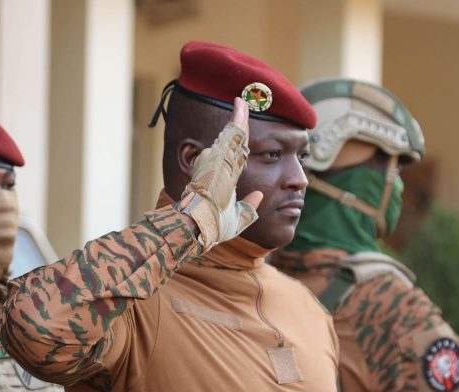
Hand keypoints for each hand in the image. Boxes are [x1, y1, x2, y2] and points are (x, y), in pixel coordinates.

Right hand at [176, 98, 262, 250]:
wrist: (198, 226)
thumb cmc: (211, 226)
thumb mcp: (237, 219)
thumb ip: (248, 207)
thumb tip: (260, 197)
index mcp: (222, 178)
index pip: (234, 156)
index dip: (239, 142)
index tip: (244, 131)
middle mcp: (217, 164)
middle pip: (233, 139)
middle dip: (240, 121)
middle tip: (246, 102)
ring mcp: (216, 158)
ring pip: (233, 133)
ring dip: (240, 116)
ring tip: (246, 98)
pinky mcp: (217, 155)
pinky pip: (232, 131)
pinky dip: (238, 116)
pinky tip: (243, 102)